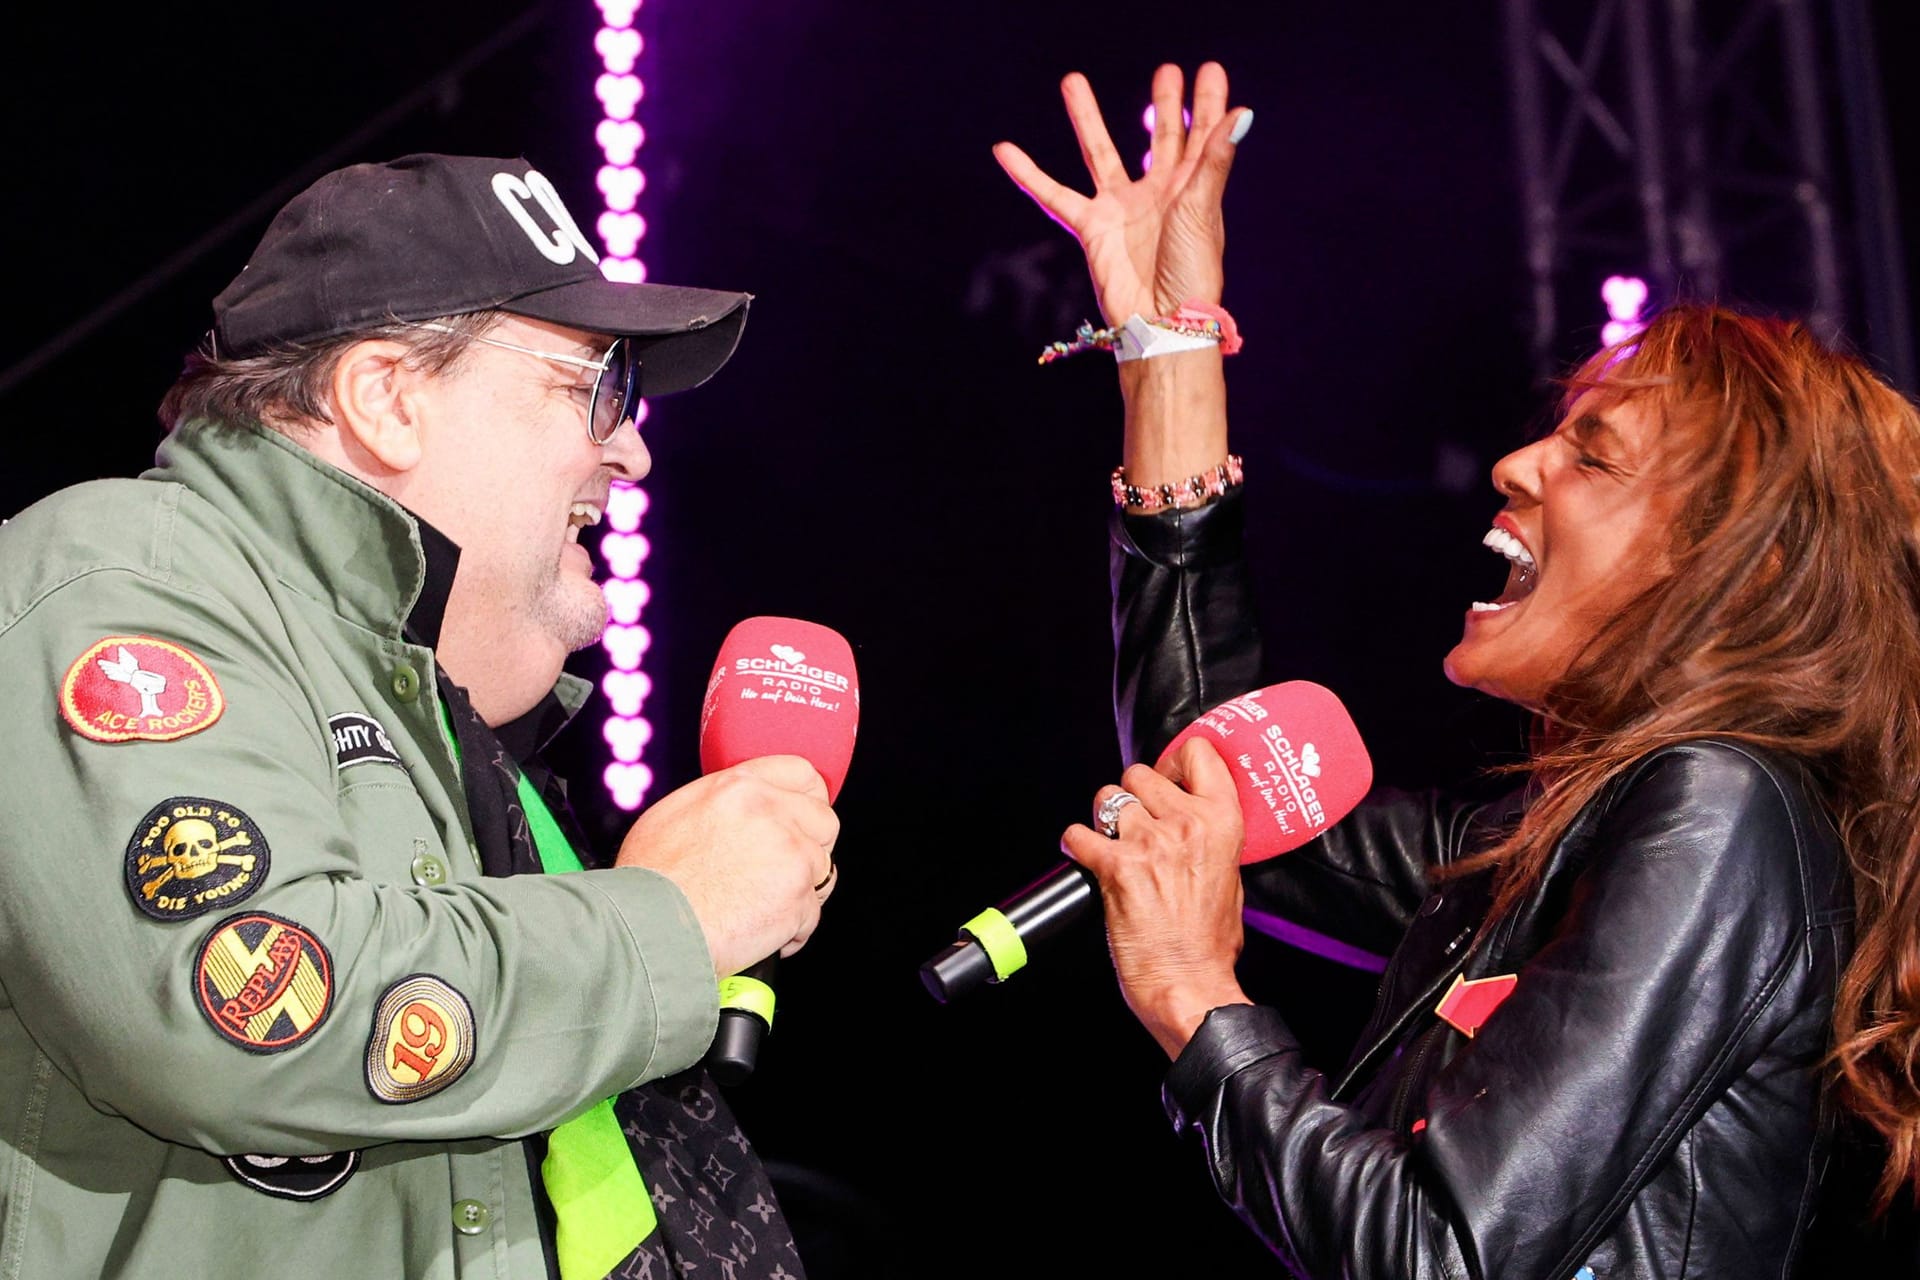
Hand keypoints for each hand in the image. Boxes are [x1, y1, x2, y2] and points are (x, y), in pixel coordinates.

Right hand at [615, 755, 839, 977]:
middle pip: (824, 821)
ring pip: (822, 870)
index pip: (802, 773)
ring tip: (765, 908)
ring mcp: (791, 854)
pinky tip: (761, 932)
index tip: (805, 817)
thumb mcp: (675, 814)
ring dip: (800, 891)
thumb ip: (719, 805)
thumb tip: (737, 813)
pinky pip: (812, 914)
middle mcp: (771, 812)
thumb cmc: (648, 881)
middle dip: (810, 847)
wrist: (647, 926)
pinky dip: (792, 930)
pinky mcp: (798, 896)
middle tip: (785, 869)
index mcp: (740, 787)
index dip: (809, 798)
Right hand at [995, 62, 1249, 327]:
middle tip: (1167, 70)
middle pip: (1161, 136)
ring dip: (1087, 117)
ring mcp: (1122, 209)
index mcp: (1192, 188)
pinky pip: (1054, 195)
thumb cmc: (1191, 275)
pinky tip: (1005, 151)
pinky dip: (1028, 175)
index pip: (1202, 135)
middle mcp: (1159, 194)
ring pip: (1100, 152)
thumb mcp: (1203, 211)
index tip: (1207, 69)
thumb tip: (1241, 112)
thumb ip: (1214, 160)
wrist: (1160, 323)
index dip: (1206, 102)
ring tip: (1071, 80)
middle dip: (1166, 103)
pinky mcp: (1091, 228)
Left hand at [1060, 737, 1251, 1057]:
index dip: (1174, 760)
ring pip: (1106, 799)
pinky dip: (1076, 847)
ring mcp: (1149, 843)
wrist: (1189, 986)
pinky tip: (1086, 862)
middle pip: (1139, 773)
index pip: (1198, 753)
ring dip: (1105, 822)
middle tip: (1135, 829)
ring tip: (1114, 849)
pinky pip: (1078, 834)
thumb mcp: (1230, 879)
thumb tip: (1190, 819)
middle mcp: (1185, 824)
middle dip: (1132, 798)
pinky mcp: (1115, 866)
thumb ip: (1210, 840)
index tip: (1167, 775)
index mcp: (1222, 823)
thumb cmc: (1209, 945)